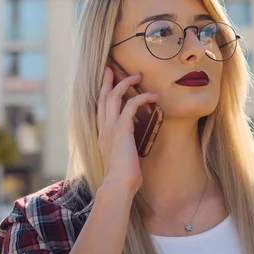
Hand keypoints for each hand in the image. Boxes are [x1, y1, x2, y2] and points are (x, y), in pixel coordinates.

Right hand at [97, 67, 158, 194]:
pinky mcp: (121, 129)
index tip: (107, 82)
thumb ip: (124, 149)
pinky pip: (131, 105)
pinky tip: (153, 96)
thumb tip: (132, 149)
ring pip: (113, 96)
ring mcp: (110, 128)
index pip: (100, 109)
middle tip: (112, 68)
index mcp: (102, 135)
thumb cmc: (122, 178)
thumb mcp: (121, 159)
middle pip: (102, 97)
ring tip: (138, 76)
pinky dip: (142, 97)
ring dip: (126, 83)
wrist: (118, 185)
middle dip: (107, 81)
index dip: (103, 93)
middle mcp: (103, 129)